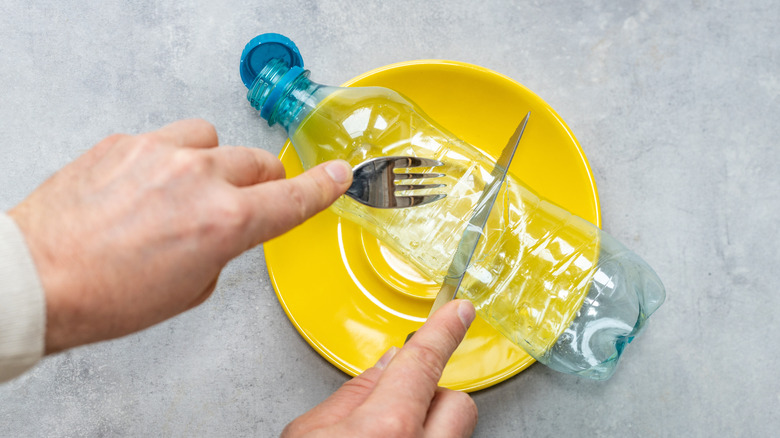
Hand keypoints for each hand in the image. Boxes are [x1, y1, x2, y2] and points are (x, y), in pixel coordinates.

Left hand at [8, 119, 352, 353]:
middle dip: (260, 183)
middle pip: (258, 163)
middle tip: (243, 201)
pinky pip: (168, 138)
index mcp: (225, 223)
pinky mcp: (127, 141)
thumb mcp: (191, 288)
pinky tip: (148, 185)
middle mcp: (200, 178)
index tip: (338, 174)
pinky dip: (170, 159)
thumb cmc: (108, 296)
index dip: (323, 187)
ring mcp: (161, 153)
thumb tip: (226, 224)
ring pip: (214, 139)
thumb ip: (224, 247)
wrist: (39, 279)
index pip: (293, 198)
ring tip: (189, 188)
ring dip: (214, 162)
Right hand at [282, 300, 478, 437]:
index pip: (424, 361)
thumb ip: (350, 396)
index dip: (444, 329)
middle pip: (458, 401)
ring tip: (388, 436)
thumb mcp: (308, 433)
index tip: (460, 311)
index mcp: (387, 428)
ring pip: (456, 430)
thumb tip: (383, 367)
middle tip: (395, 406)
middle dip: (431, 396)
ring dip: (429, 426)